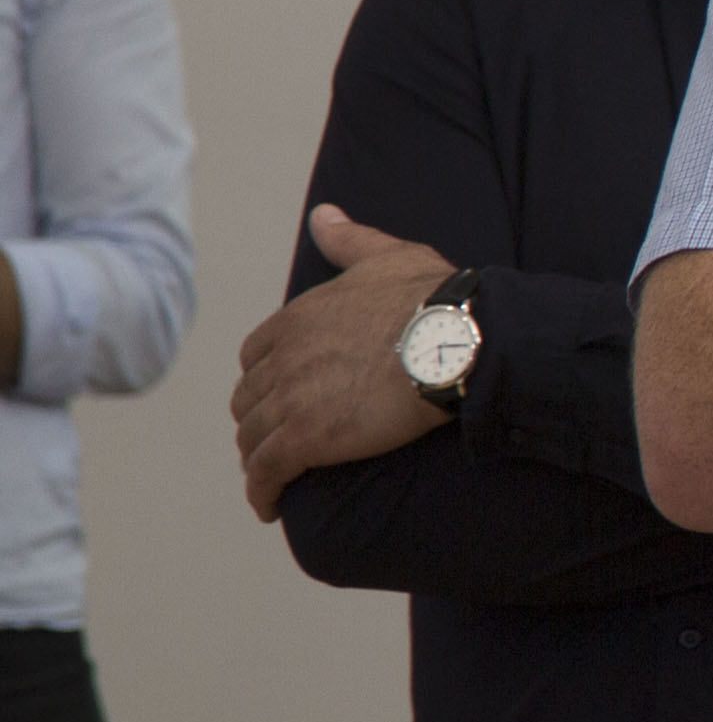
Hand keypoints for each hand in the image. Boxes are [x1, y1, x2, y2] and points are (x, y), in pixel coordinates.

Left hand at [230, 206, 456, 517]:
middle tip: (278, 442)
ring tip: (274, 479)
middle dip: (259, 420)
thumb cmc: (432, 298)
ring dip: (258, 459)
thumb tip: (324, 214)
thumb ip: (349, 240)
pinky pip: (267, 473)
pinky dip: (262, 492)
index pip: (257, 355)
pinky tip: (267, 507)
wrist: (455, 340)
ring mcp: (289, 401)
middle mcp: (281, 360)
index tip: (283, 395)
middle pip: (250, 400)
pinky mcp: (305, 440)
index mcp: (295, 320)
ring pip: (253, 438)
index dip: (267, 378)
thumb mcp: (388, 256)